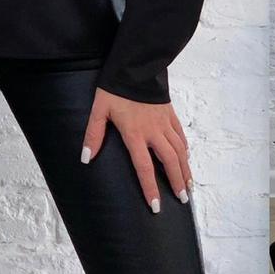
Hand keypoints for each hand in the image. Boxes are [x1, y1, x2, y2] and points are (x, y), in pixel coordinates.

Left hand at [81, 87, 192, 213]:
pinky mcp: (170, 112)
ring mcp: (164, 122)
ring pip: (179, 149)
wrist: (135, 66)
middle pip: (169, 161)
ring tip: (188, 185)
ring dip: (184, 168)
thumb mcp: (99, 110)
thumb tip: (86, 158)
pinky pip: (180, 134)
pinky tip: (185, 157)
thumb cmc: (115, 89)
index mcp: (135, 133)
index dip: (150, 188)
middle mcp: (153, 131)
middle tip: (183, 199)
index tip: (156, 207)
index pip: (144, 167)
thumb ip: (94, 134)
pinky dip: (184, 148)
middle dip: (177, 182)